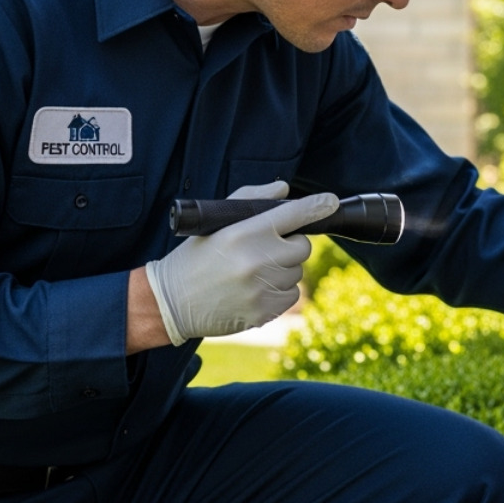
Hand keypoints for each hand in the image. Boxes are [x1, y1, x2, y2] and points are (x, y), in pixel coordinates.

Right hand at [144, 182, 338, 344]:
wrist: (172, 301)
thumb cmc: (196, 257)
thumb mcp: (215, 222)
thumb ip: (251, 200)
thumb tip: (284, 190)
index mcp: (243, 233)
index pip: (291, 215)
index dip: (316, 206)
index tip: (331, 201)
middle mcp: (256, 261)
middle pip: (302, 246)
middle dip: (289, 245)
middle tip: (264, 248)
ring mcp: (262, 289)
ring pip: (297, 272)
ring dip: (284, 269)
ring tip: (253, 271)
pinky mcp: (264, 312)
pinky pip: (292, 295)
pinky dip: (280, 291)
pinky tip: (255, 289)